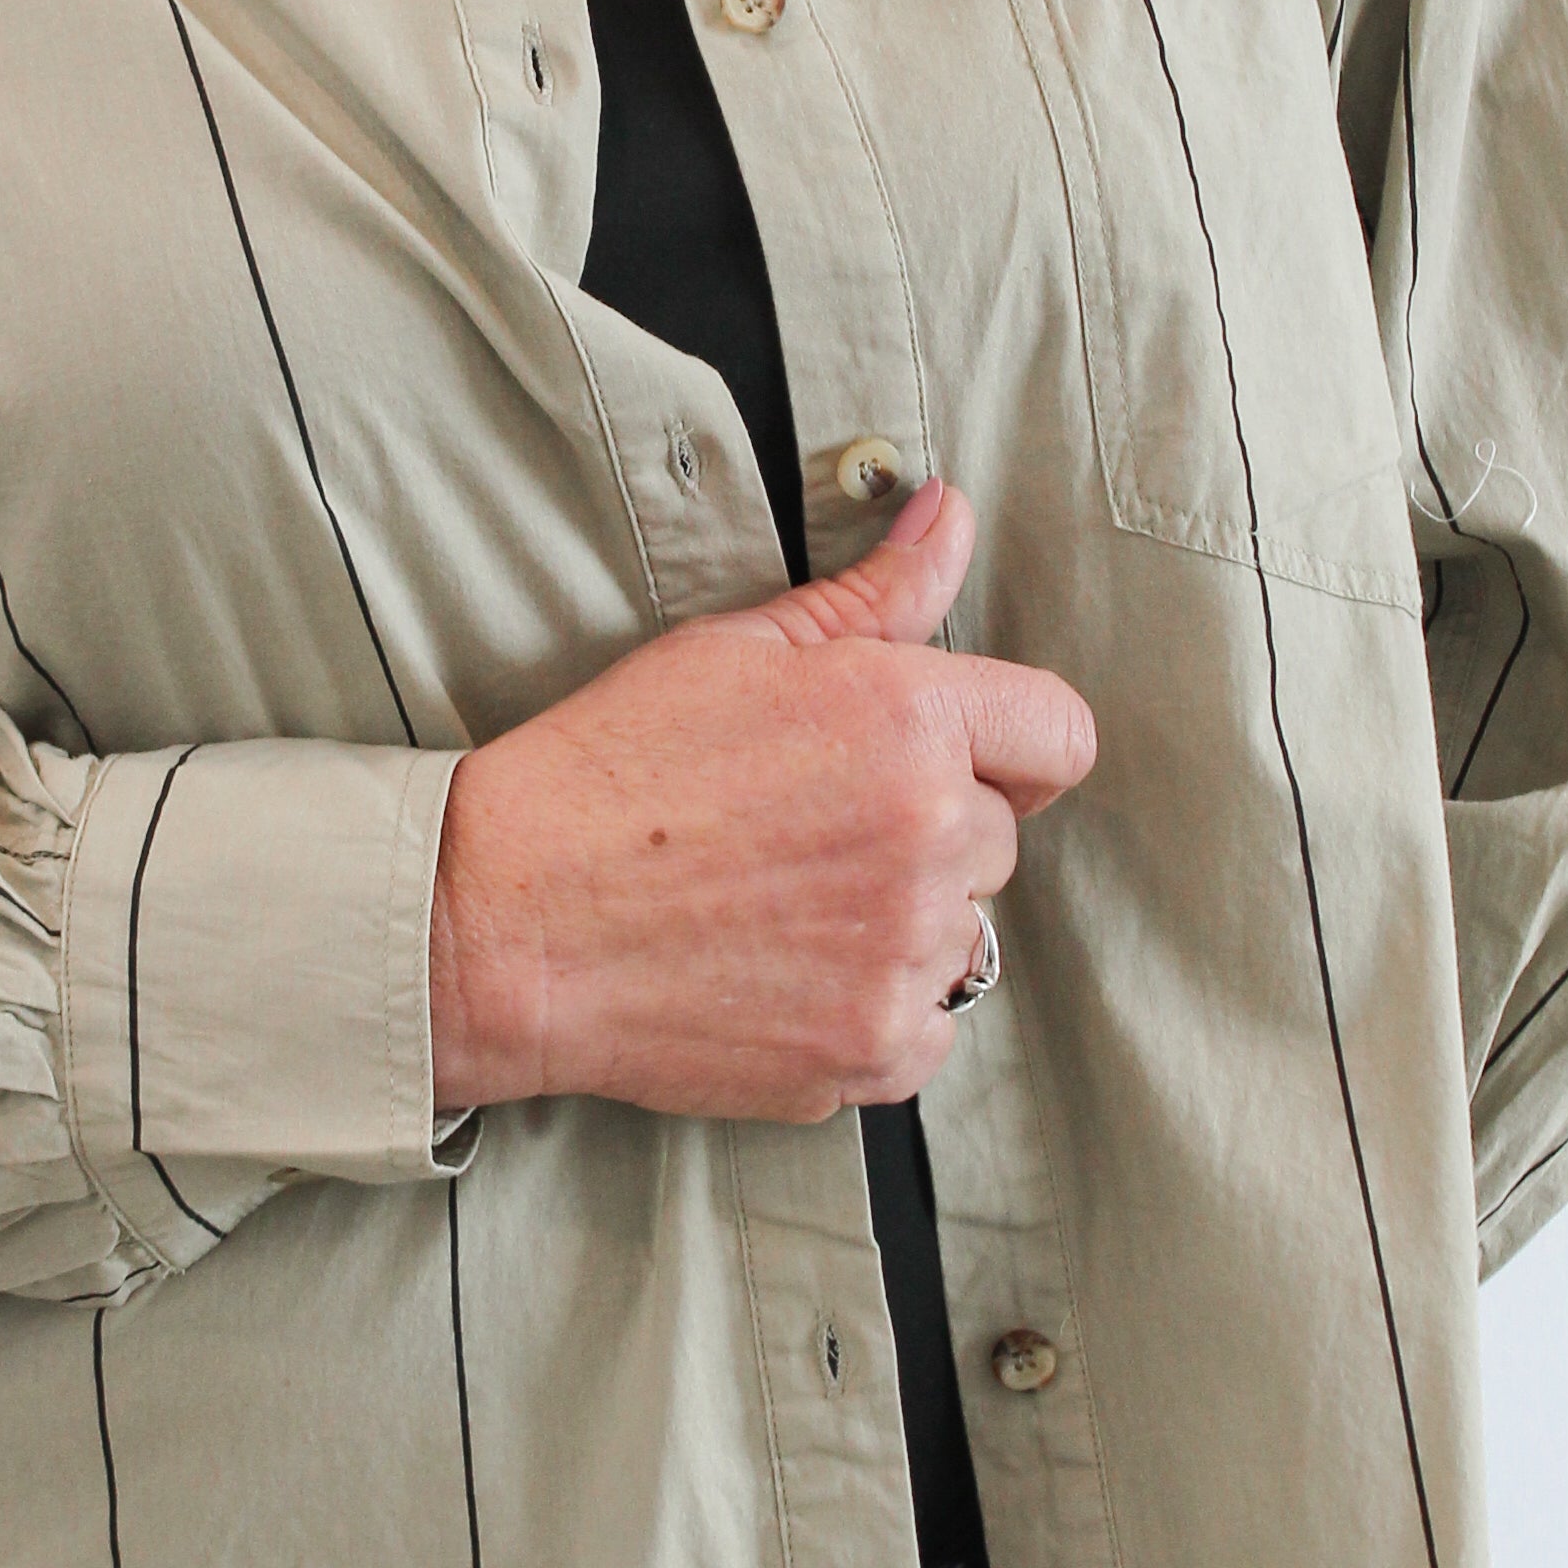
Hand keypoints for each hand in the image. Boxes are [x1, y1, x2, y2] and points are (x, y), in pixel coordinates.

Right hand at [429, 480, 1096, 1119]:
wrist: (508, 919)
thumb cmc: (609, 773)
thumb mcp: (739, 653)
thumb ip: (873, 594)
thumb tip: (948, 517)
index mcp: (910, 717)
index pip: (1060, 734)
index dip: (1010, 745)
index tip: (956, 761)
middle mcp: (931, 834)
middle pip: (999, 837)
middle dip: (928, 833)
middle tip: (809, 834)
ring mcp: (906, 952)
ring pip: (961, 936)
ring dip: (898, 925)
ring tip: (781, 907)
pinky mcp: (873, 1050)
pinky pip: (928, 1033)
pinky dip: (871, 1012)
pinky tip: (783, 975)